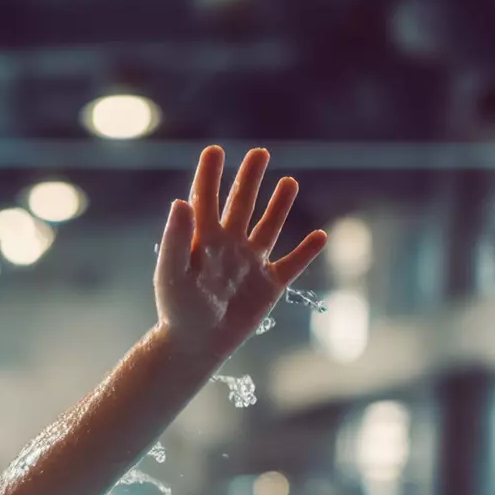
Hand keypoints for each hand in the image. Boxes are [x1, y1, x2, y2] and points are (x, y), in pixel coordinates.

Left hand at [154, 146, 325, 360]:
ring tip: (289, 182)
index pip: (207, 199)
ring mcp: (251, 264)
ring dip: (279, 206)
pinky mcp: (269, 286)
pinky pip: (292, 264)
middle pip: (242, 205)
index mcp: (203, 240)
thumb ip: (177, 237)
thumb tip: (181, 201)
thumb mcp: (172, 272)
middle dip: (250, 179)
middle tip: (260, 153)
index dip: (210, 175)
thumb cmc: (178, 310)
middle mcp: (229, 247)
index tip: (214, 150)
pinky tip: (321, 236)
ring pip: (269, 227)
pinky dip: (307, 251)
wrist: (196, 345)